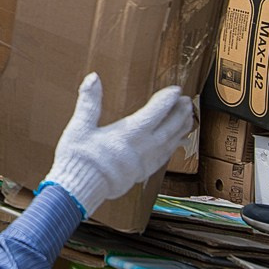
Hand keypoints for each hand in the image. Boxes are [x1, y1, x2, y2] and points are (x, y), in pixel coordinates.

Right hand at [44, 74, 194, 215]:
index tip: (175, 90)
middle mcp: (142, 148)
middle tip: (187, 101)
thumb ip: (89, 101)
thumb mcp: (80, 127)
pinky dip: (173, 147)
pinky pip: (164, 158)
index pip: (156, 112)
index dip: (167, 99)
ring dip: (181, 129)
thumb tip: (93, 78)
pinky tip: (176, 142)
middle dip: (180, 112)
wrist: (78, 190)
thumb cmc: (78, 159)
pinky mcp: (142, 173)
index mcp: (128, 134)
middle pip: (169, 127)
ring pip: (170, 143)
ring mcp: (144, 162)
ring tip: (189, 118)